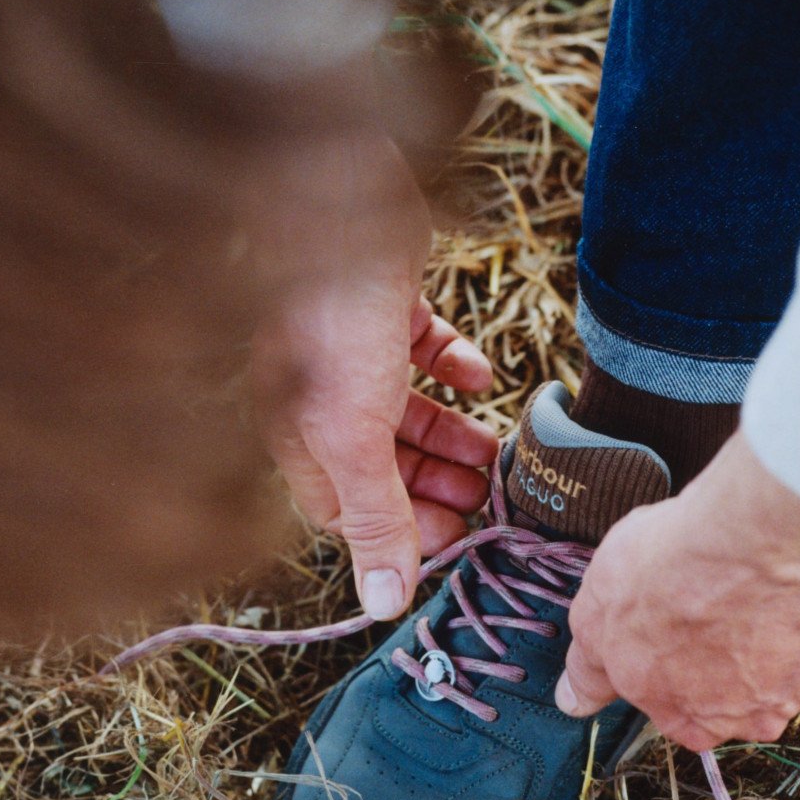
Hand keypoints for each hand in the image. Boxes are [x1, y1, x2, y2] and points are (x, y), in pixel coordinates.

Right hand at [253, 138, 496, 619]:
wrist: (340, 193)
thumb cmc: (333, 316)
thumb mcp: (354, 432)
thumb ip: (375, 515)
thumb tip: (383, 605)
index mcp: (302, 439)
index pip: (350, 514)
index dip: (405, 533)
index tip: (462, 539)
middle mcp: (320, 399)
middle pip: (384, 468)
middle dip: (437, 488)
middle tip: (491, 499)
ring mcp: (351, 351)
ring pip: (407, 415)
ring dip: (453, 438)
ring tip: (498, 454)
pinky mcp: (385, 304)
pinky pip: (422, 351)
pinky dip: (454, 368)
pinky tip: (479, 373)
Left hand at [554, 431, 799, 747]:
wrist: (757, 533)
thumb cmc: (671, 568)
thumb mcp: (598, 614)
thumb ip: (590, 667)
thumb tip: (572, 702)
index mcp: (691, 720)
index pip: (686, 711)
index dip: (683, 663)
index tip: (684, 620)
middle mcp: (757, 718)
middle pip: (750, 695)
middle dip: (743, 652)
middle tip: (728, 594)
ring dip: (792, 629)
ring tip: (772, 576)